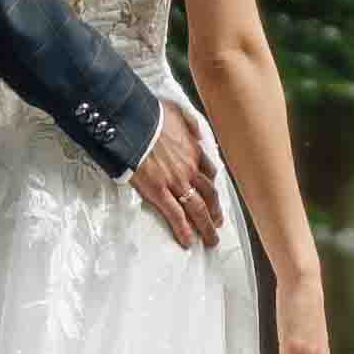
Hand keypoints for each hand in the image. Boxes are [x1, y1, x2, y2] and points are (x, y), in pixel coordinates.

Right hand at [128, 106, 222, 250]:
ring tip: (210, 239)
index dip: (212, 186)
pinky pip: (176, 215)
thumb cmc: (150, 115)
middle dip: (216, 211)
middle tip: (218, 223)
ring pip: (198, 208)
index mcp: (193, 150)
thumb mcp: (176, 112)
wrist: (134, 122)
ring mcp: (176, 182)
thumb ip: (189, 123)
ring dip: (206, 226)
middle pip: (209, 195)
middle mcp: (189, 168)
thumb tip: (196, 129)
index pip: (209, 172)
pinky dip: (184, 230)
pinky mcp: (159, 191)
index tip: (214, 196)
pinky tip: (188, 241)